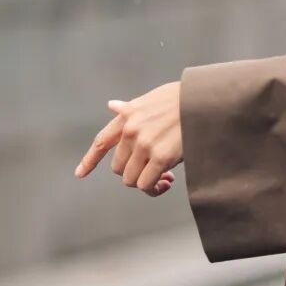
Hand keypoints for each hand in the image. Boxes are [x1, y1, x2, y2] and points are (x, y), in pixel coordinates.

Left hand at [74, 81, 182, 196]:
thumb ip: (131, 108)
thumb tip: (112, 106)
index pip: (102, 141)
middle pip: (118, 168)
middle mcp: (131, 130)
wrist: (205, 100)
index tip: (80, 174)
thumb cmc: (182, 98)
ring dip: (146, 183)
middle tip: (154, 172)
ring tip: (164, 177)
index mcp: (128, 115)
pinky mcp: (160, 157)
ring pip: (131, 179)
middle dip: (134, 173)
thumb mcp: (152, 99)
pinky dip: (155, 187)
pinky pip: (146, 184)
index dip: (90, 160)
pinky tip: (168, 180)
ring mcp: (144, 144)